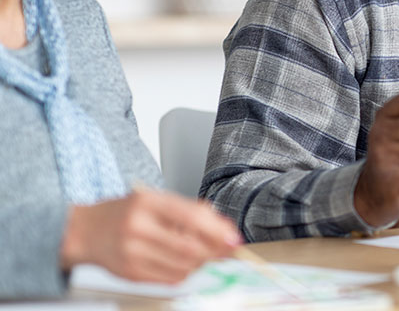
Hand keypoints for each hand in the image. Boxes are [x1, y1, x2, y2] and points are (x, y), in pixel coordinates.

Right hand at [60, 189, 241, 282]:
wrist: (85, 232)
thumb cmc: (126, 213)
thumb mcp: (155, 200)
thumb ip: (189, 210)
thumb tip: (223, 226)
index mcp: (147, 203)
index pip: (190, 217)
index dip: (217, 229)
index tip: (233, 236)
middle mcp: (138, 227)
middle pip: (189, 246)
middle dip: (215, 250)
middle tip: (228, 250)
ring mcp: (132, 252)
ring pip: (182, 265)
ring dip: (203, 262)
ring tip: (208, 254)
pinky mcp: (130, 273)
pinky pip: (169, 278)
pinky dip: (186, 272)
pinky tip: (187, 263)